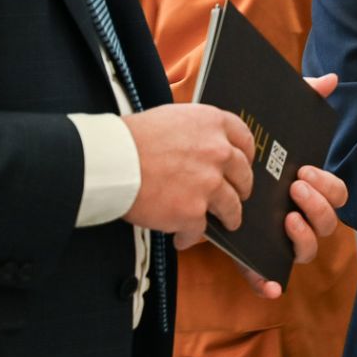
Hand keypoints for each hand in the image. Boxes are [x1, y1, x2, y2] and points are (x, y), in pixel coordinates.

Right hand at [121, 102, 252, 236]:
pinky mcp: (193, 211)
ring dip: (229, 217)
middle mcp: (218, 152)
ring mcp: (209, 183)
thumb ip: (195, 132)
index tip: (245, 163)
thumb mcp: (170, 118)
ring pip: (231, 206)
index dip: (246, 155)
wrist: (109, 161)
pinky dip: (190, 236)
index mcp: (213, 124)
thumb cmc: (129, 138)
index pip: (244, 139)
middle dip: (241, 188)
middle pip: (243, 175)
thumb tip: (201, 146)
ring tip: (226, 222)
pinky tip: (182, 238)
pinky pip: (200, 230)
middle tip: (238, 196)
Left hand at [169, 76, 352, 299]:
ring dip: (304, 235)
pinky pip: (266, 275)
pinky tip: (268, 285)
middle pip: (329, 222)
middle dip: (318, 205)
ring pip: (307, 249)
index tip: (303, 172)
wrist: (182, 167)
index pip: (335, 193)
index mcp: (303, 187)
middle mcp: (296, 213)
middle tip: (294, 188)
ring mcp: (276, 236)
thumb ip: (301, 97)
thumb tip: (331, 79)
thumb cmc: (231, 148)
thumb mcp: (266, 122)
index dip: (327, 187)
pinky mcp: (251, 254)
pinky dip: (270, 281)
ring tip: (286, 219)